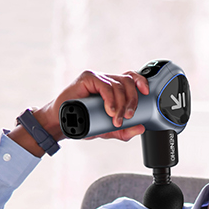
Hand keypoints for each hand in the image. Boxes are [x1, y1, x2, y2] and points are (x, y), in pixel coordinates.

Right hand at [11, 70, 149, 156]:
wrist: (61, 123)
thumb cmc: (81, 122)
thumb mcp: (107, 130)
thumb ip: (123, 131)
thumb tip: (140, 128)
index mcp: (113, 88)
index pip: (131, 79)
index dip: (141, 82)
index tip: (147, 94)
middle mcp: (106, 80)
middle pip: (128, 81)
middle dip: (133, 100)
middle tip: (129, 116)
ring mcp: (97, 78)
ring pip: (118, 85)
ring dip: (121, 104)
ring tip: (116, 119)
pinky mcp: (87, 78)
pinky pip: (105, 86)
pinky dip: (111, 99)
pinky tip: (110, 111)